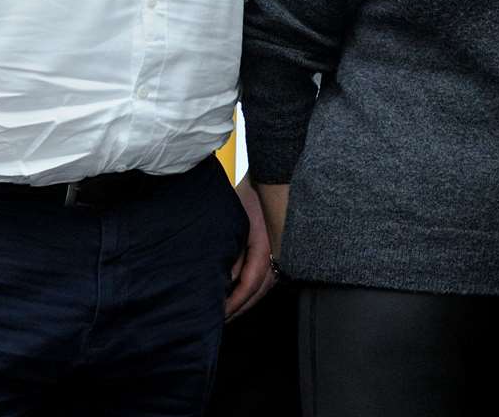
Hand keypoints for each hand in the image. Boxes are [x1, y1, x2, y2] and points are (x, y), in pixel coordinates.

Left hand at [225, 174, 275, 319]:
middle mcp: (277, 254)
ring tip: (226, 312)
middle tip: (218, 320)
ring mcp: (280, 254)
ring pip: (263, 286)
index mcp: (266, 248)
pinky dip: (251, 288)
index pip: (250, 284)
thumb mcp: (234, 225)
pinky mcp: (276, 251)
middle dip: (239, 308)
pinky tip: (238, 294)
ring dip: (245, 300)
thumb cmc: (248, 197)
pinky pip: (265, 276)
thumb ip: (231, 255)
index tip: (218, 314)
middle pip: (259, 291)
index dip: (234, 302)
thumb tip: (224, 282)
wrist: (268, 178)